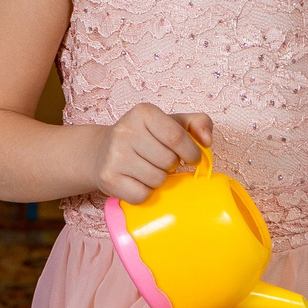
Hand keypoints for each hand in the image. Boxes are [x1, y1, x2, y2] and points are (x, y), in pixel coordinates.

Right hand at [89, 105, 212, 203]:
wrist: (101, 152)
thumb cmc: (144, 137)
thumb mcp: (171, 122)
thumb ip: (198, 123)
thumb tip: (207, 141)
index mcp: (143, 112)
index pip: (176, 136)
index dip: (191, 152)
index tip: (192, 158)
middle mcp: (125, 130)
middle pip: (168, 161)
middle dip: (172, 166)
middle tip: (160, 161)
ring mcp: (114, 155)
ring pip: (157, 179)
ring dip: (159, 180)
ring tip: (148, 169)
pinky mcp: (108, 178)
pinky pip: (142, 195)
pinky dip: (145, 193)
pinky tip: (137, 181)